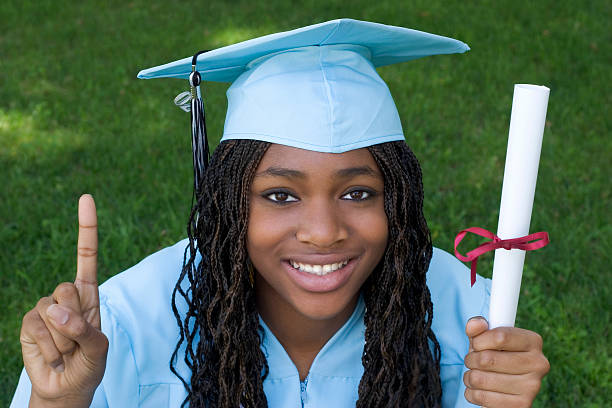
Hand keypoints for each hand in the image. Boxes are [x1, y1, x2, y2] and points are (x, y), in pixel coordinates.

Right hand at [20, 194, 107, 407]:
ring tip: (67, 351)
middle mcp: (66, 296)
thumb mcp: (100, 348)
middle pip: (67, 288)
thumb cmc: (89, 364)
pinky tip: (54, 356)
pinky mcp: (28, 323)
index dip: (86, 228)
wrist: (67, 388)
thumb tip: (55, 310)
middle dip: (75, 320)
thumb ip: (85, 329)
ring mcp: (44, 308)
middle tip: (79, 341)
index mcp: (88, 294)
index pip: (86, 255)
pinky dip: (50, 346)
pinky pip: (37, 327)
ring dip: (64, 339)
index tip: (86, 198)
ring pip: (52, 310)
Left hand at [463, 317, 549, 407]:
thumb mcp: (486, 338)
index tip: (476, 344)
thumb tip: (475, 324)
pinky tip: (479, 389)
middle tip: (472, 361)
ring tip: (474, 375)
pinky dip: (472, 393)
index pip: (500, 336)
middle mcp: (538, 364)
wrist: (506, 386)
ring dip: (469, 377)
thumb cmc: (494, 355)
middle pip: (488, 359)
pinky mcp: (521, 406)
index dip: (479, 340)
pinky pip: (482, 397)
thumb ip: (479, 328)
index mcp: (533, 341)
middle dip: (471, 359)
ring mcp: (532, 387)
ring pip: (480, 379)